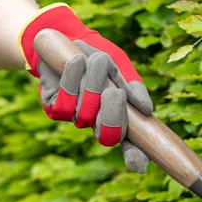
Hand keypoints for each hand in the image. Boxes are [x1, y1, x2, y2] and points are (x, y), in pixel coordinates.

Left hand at [20, 4, 152, 173]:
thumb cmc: (97, 54)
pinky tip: (75, 61)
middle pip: (107, 137)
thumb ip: (133, 86)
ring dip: (93, 82)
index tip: (139, 165)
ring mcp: (75, 117)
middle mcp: (97, 122)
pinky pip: (65, 103)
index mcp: (118, 116)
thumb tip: (146, 110)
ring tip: (95, 60)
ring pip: (86, 114)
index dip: (135, 156)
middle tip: (114, 92)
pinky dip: (72, 78)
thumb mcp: (121, 66)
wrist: (64, 36)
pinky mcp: (54, 108)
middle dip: (112, 115)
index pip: (130, 145)